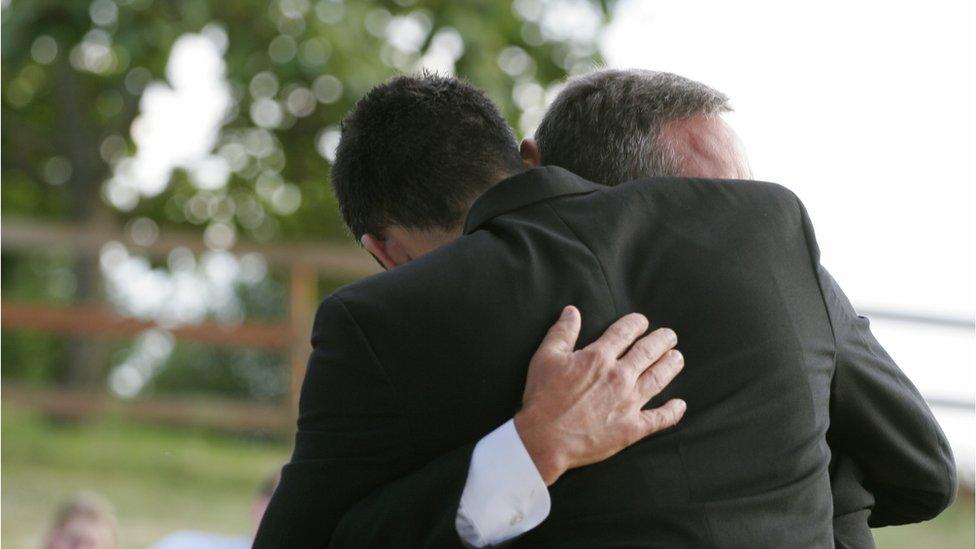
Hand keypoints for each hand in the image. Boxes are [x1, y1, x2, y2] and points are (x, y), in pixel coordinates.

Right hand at [514, 306, 685, 484]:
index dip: (636, 323)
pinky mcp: (632, 428)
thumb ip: (562, 332)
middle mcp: (619, 376)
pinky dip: (673, 412)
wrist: (545, 439)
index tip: (642, 321)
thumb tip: (572, 311)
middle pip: (648, 352)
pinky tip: (680, 405)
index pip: (624, 332)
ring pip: (659, 379)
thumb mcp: (546, 358)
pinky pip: (659, 419)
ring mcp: (628, 402)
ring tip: (678, 358)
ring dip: (671, 366)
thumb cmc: (542, 398)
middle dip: (662, 341)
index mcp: (598, 357)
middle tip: (670, 336)